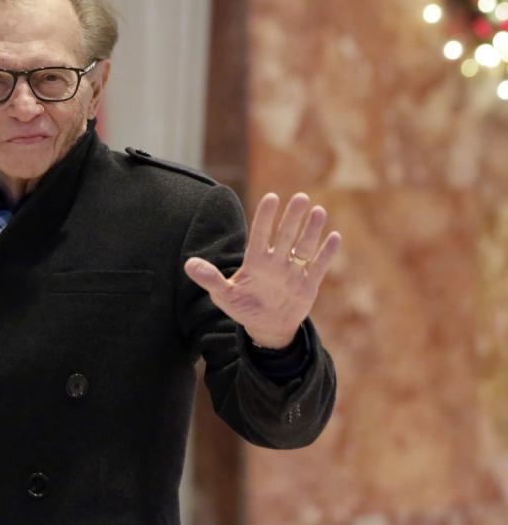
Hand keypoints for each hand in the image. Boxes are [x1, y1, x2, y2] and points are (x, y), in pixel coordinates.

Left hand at [183, 192, 340, 347]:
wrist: (266, 327)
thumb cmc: (243, 307)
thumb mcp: (223, 295)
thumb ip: (209, 279)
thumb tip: (188, 264)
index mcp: (255, 262)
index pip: (260, 235)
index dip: (265, 217)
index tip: (271, 198)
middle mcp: (276, 262)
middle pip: (285, 236)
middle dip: (292, 218)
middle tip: (301, 197)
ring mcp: (293, 272)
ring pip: (304, 247)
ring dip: (312, 231)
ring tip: (318, 211)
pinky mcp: (308, 285)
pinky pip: (319, 267)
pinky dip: (327, 254)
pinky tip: (334, 237)